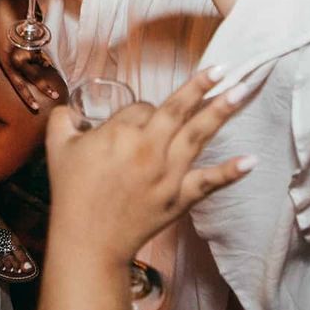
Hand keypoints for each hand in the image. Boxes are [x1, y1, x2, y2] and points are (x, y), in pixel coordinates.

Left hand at [0, 16, 66, 112]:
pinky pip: (42, 51)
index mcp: (3, 58)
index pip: (16, 83)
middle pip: (32, 77)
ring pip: (39, 62)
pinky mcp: (34, 38)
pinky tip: (46, 57)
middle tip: (55, 96)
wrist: (11, 0)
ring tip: (47, 66)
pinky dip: (44, 54)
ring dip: (43, 65)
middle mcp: (14, 55)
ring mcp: (25, 48)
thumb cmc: (1, 18)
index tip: (35, 108)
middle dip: (44, 87)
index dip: (26, 96)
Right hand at [44, 66, 255, 264]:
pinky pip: (208, 182)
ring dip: (220, 112)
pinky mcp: (179, 198)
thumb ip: (63, 119)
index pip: (140, 108)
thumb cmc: (71, 192)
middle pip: (177, 110)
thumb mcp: (58, 147)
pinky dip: (230, 172)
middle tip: (223, 68)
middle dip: (200, 87)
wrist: (88, 241)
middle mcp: (149, 148)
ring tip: (241, 91)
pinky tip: (251, 160)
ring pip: (197, 136)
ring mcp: (168, 174)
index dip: (137, 113)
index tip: (131, 125)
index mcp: (120, 132)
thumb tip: (72, 107)